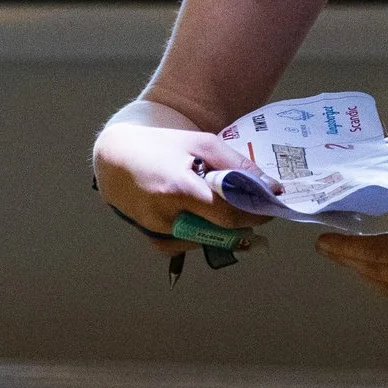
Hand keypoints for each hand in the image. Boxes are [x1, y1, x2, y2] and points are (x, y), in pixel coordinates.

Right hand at [92, 121, 271, 253]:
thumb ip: (236, 165)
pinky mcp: (153, 239)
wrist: (117, 157)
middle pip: (220, 232)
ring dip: (221, 227)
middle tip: (254, 208)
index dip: (254, 214)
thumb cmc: (161, 145)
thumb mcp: (201, 143)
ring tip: (219, 204)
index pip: (228, 214)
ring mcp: (157, 231)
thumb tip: (270, 186)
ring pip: (207, 240)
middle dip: (243, 223)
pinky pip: (189, 244)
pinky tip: (196, 215)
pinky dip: (200, 232)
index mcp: (178, 189)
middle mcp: (164, 216)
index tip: (270, 207)